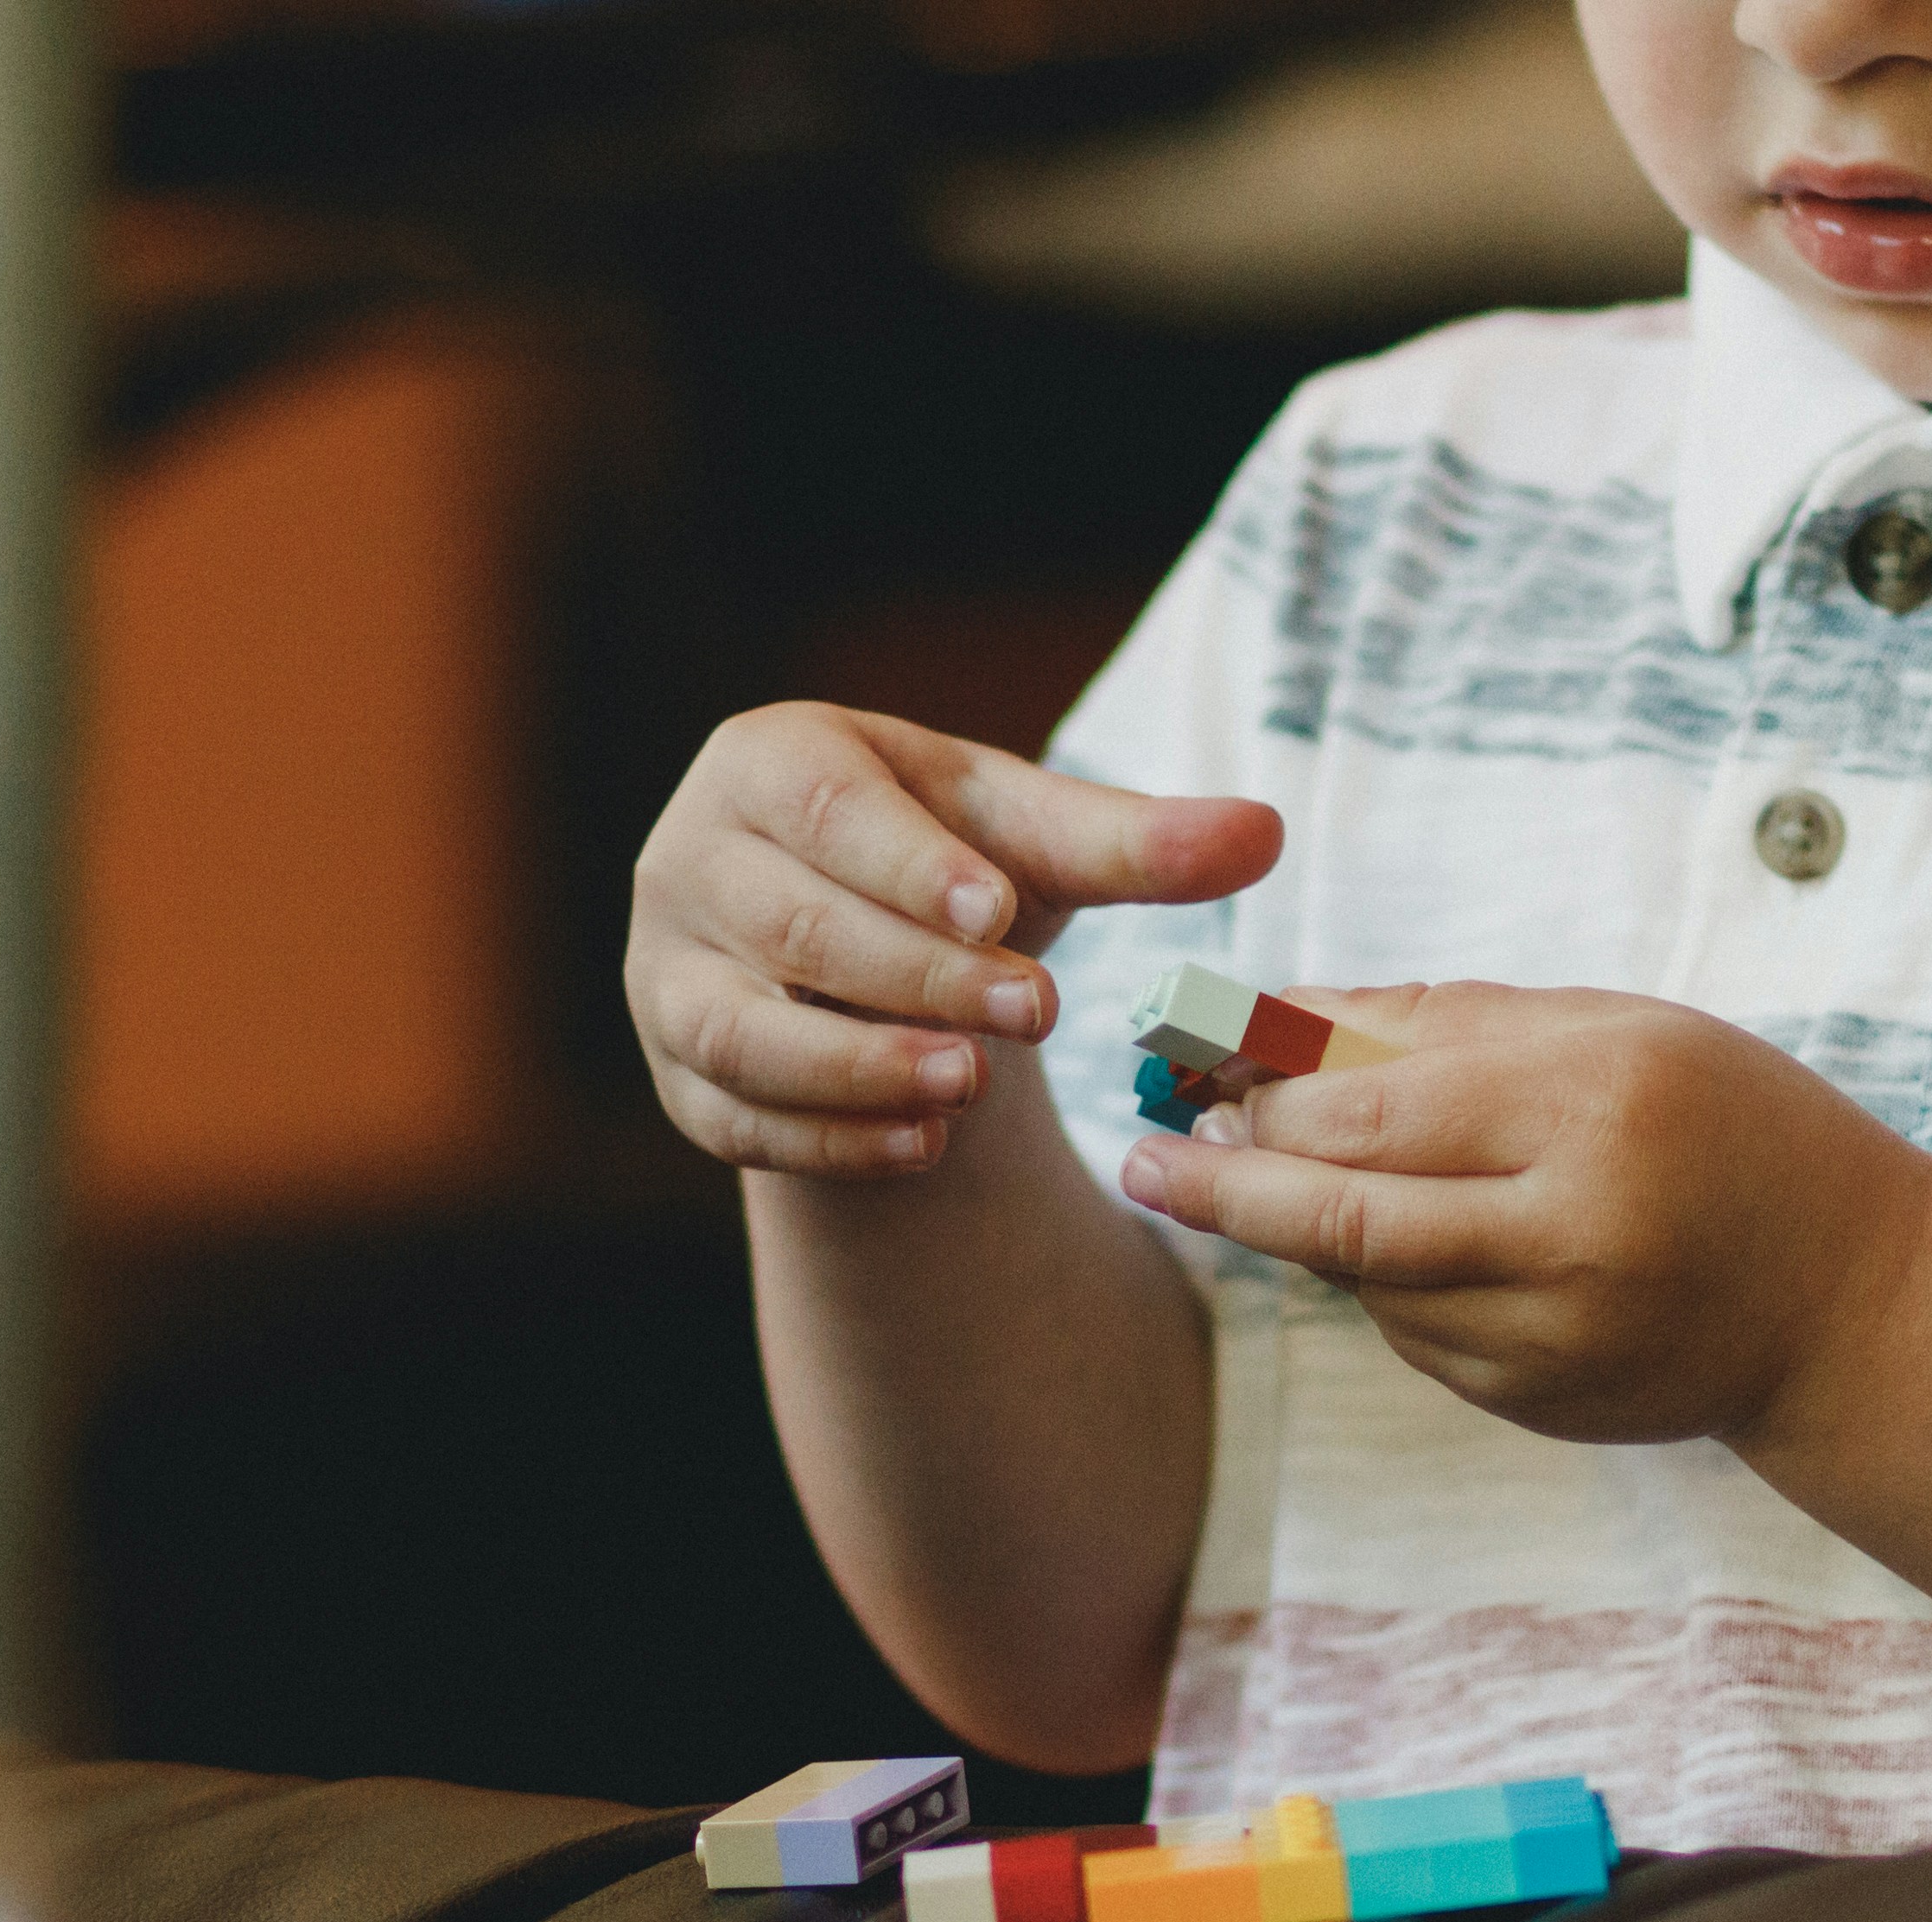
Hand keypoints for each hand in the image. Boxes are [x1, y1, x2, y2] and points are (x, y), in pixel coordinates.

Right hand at [625, 703, 1277, 1175]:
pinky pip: (734, 1117)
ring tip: (968, 1088)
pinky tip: (922, 1148)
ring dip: (856, 1067)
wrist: (869, 950)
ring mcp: (666, 973)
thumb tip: (1265, 832)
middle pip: (793, 924)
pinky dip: (828, 1140)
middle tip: (1031, 1013)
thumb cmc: (952, 864)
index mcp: (771, 763)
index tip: (997, 908)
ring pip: (740, 1030)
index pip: (828, 810)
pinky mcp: (679, 1074)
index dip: (909, 862)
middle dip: (915, 974)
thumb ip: (1138, 842)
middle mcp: (692, 860)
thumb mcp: (1036, 841)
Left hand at [1115, 985, 1931, 1445]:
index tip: (1189, 1068)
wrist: (1853, 1303)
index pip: (1373, 1106)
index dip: (1262, 1091)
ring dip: (1301, 1230)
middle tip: (1150, 1158)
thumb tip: (1278, 1013)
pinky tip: (1405, 1240)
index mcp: (1595, 1106)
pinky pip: (1414, 1334)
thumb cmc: (1731, 1128)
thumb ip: (1445, 1018)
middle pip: (1340, 1217)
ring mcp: (1556, 1336)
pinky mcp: (1540, 1403)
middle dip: (1225, 1184)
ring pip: (1365, 1284)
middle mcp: (1574, 1232)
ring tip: (1264, 1176)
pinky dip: (1383, 1283)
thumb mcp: (1616, 1031)